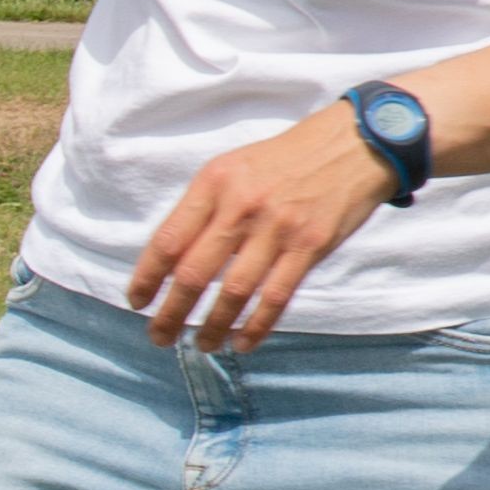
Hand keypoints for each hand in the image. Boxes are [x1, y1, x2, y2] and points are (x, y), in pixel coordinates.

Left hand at [124, 103, 396, 351]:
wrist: (351, 145)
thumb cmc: (282, 160)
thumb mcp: (231, 168)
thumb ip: (202, 208)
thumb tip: (169, 259)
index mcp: (213, 183)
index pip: (168, 240)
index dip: (147, 278)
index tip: (137, 302)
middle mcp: (241, 206)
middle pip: (195, 273)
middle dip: (171, 313)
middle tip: (159, 336)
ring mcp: (278, 228)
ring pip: (234, 292)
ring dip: (212, 326)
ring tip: (201, 345)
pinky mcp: (310, 247)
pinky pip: (276, 298)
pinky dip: (255, 327)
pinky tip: (241, 343)